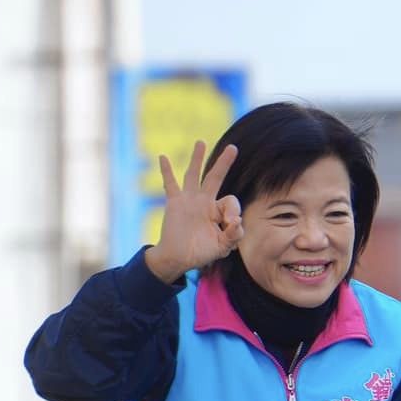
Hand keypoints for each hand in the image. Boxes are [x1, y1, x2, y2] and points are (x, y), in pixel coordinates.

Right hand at [146, 142, 242, 282]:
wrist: (178, 258)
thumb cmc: (202, 252)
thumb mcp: (222, 247)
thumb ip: (233, 235)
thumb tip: (236, 221)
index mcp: (219, 211)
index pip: (231, 202)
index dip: (233, 210)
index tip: (231, 223)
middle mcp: (205, 202)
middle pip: (215, 177)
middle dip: (224, 163)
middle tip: (233, 148)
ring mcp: (189, 200)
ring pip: (194, 175)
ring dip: (197, 159)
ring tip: (201, 142)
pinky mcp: (174, 202)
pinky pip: (170, 184)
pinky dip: (166, 171)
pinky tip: (163, 157)